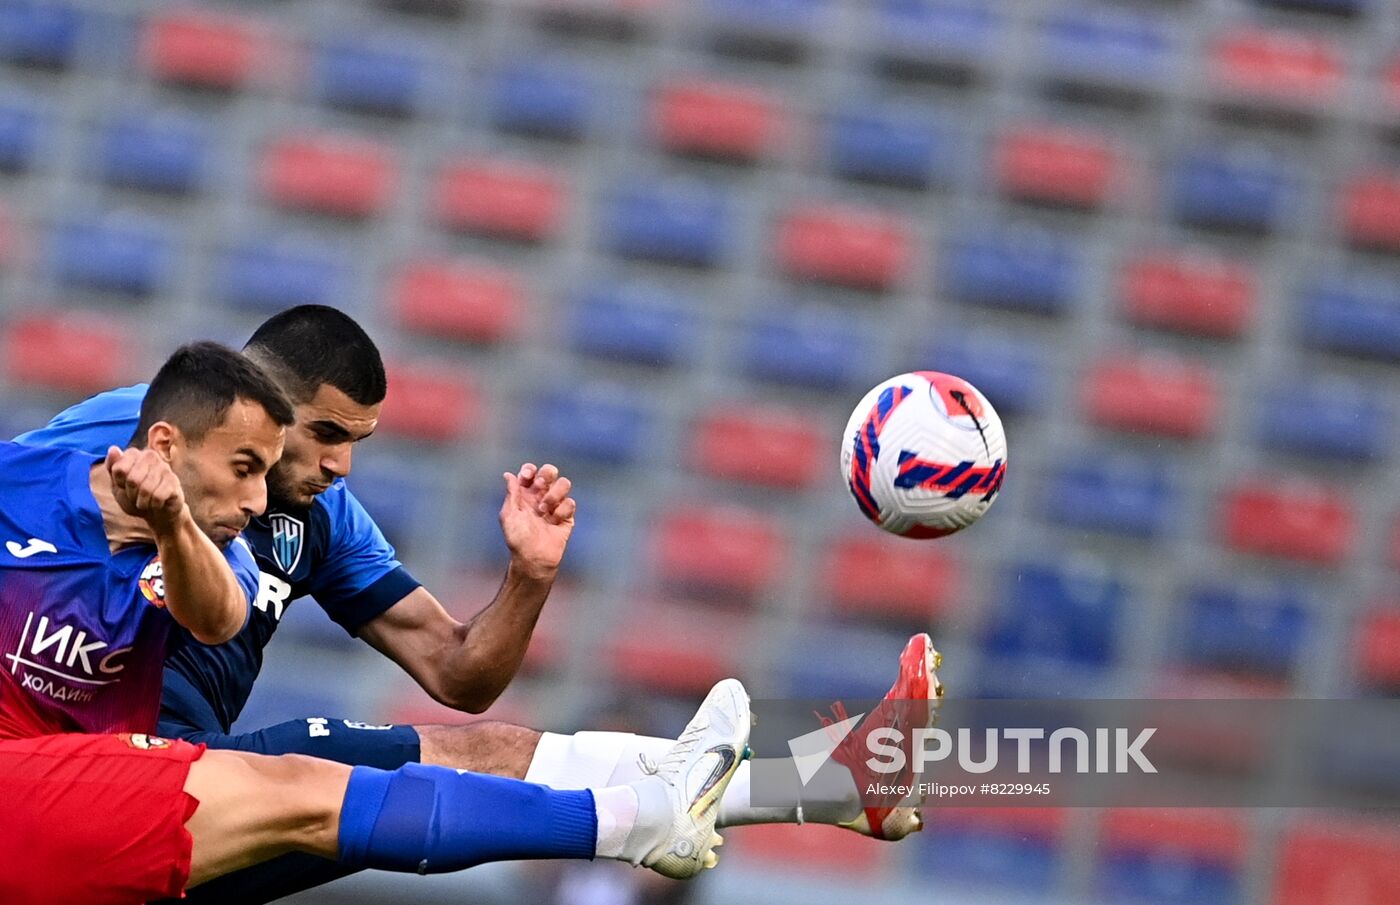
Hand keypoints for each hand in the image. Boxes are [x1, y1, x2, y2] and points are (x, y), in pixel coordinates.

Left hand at [105, 446, 185, 534]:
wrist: (157, 513)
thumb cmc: (135, 497)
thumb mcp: (117, 486)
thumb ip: (112, 468)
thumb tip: (113, 448)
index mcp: (134, 454)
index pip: (119, 469)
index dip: (119, 483)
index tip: (124, 486)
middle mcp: (151, 456)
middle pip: (132, 479)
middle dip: (132, 494)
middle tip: (136, 496)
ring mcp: (164, 467)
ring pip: (146, 489)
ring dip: (143, 502)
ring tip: (146, 501)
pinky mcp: (174, 480)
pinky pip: (158, 496)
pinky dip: (154, 505)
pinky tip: (157, 503)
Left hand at [499, 462, 574, 580]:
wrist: (534, 558)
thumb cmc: (518, 539)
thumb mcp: (508, 515)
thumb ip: (511, 493)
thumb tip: (508, 474)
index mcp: (525, 494)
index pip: (530, 472)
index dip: (530, 470)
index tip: (527, 477)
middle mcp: (541, 496)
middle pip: (550, 472)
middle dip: (547, 474)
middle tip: (540, 486)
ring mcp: (555, 505)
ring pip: (564, 484)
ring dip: (554, 494)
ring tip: (544, 510)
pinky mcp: (567, 516)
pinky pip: (570, 503)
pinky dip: (562, 511)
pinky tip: (554, 522)